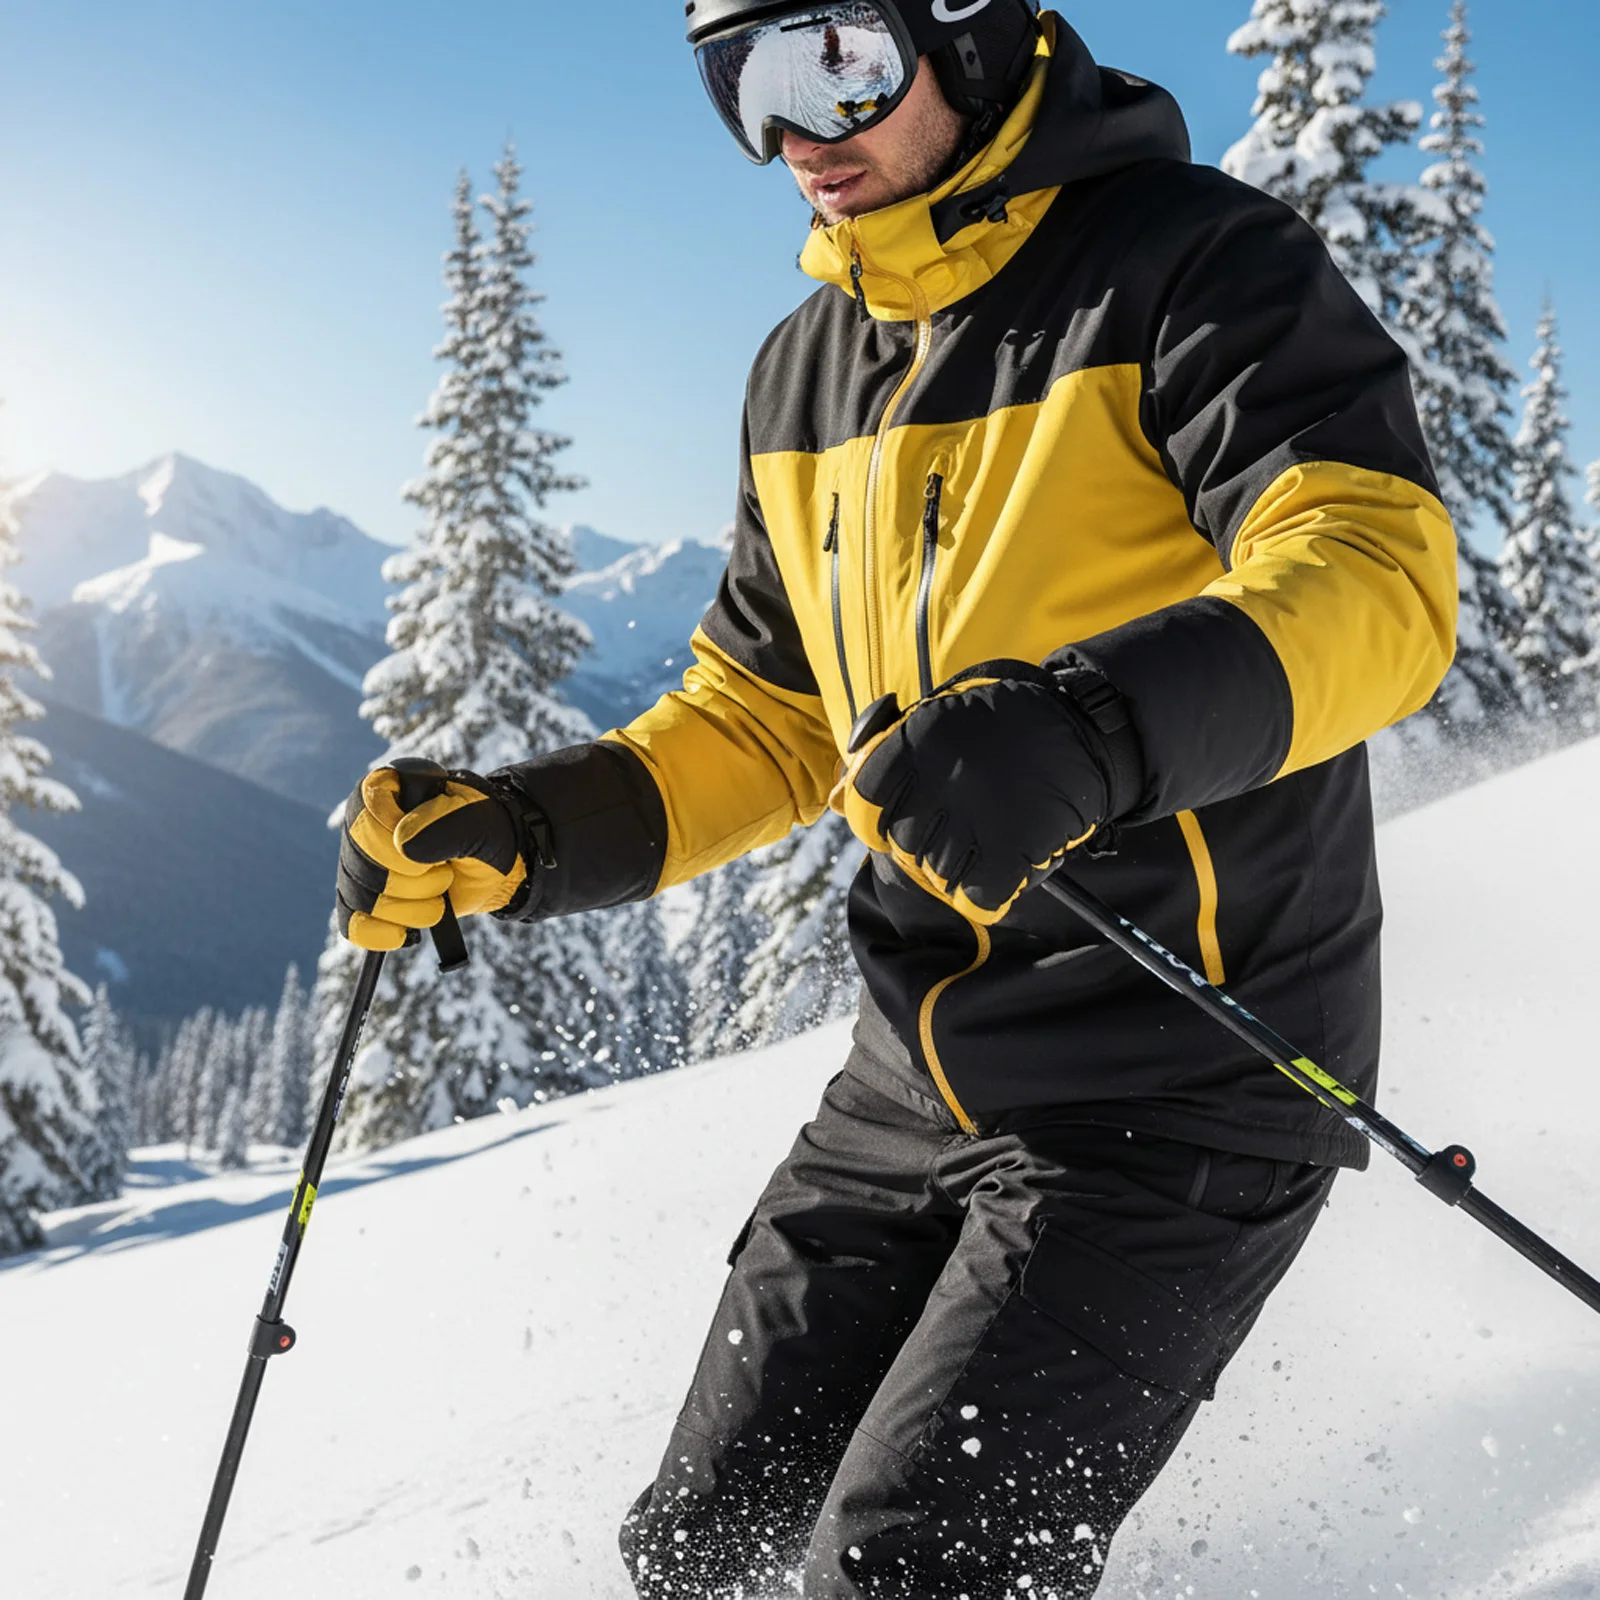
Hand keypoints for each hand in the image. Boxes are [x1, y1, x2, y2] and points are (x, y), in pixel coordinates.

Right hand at [337, 767, 527, 950]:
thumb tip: (402, 846)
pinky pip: (353, 922)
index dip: (394, 844)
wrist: (497, 865)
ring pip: (358, 895)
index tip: (431, 856)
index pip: (365, 813)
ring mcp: (362, 862)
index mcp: (389, 788)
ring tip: (439, 896)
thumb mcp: (479, 823)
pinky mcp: (368, 898)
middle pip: (360, 861)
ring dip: (408, 907)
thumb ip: (445, 826)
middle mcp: (366, 823)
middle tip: (444, 874)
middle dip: (410, 880)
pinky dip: (378, 933)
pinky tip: (404, 934)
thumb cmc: (488, 832)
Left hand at [835, 663, 1137, 925]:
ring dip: (959, 867)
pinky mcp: (1010, 854)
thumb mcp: (940, 713)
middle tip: (961, 825)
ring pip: (937, 874)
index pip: (862, 804)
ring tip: (987, 840)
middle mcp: (935, 783)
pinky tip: (1004, 867)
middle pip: (903, 843)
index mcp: (912, 744)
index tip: (902, 814)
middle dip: (925, 841)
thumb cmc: (1005, 721)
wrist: (1086, 728)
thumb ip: (889, 750)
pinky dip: (986, 894)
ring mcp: (971, 821)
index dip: (878, 816)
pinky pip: (977, 897)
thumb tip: (838, 798)